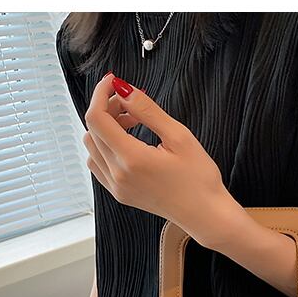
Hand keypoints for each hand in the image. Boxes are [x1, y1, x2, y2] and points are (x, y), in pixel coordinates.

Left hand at [82, 74, 246, 248]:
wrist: (205, 214)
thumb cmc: (199, 178)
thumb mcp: (178, 136)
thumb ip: (147, 110)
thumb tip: (123, 89)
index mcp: (132, 159)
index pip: (97, 118)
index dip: (101, 93)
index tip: (114, 82)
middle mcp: (118, 175)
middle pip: (93, 130)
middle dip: (107, 109)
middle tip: (132, 104)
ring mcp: (117, 187)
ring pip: (92, 146)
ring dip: (106, 129)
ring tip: (133, 124)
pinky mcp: (120, 194)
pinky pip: (98, 165)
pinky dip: (105, 148)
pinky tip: (127, 144)